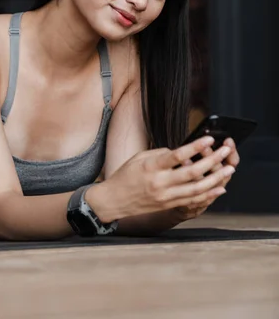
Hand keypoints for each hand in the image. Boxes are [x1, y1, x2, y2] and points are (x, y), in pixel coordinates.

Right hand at [104, 136, 235, 218]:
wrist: (114, 199)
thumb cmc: (126, 175)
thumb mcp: (139, 158)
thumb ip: (161, 154)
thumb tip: (183, 152)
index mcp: (151, 167)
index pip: (177, 156)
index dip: (195, 147)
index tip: (209, 139)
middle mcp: (159, 182)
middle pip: (192, 172)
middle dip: (212, 161)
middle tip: (225, 151)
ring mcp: (165, 196)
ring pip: (196, 188)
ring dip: (216, 178)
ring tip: (229, 169)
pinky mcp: (168, 205)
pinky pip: (192, 200)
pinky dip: (209, 194)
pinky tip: (219, 187)